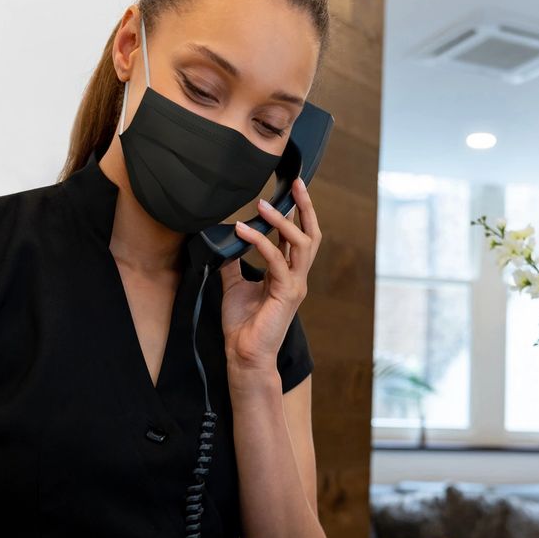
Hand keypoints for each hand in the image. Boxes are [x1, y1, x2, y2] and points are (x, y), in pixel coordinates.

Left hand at [218, 177, 321, 372]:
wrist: (244, 353)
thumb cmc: (242, 323)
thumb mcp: (234, 285)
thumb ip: (235, 262)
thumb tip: (227, 239)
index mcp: (288, 273)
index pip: (299, 236)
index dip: (298, 212)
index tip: (292, 188)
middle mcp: (297, 276)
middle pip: (311, 234)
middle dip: (306, 207)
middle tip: (297, 183)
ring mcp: (295, 285)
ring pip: (301, 243)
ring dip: (282, 221)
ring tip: (262, 204)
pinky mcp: (287, 294)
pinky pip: (276, 260)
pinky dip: (260, 242)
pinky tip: (241, 230)